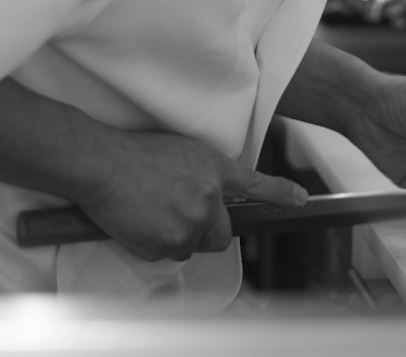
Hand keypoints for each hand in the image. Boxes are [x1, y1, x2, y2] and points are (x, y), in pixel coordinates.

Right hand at [75, 129, 306, 261]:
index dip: (280, 194)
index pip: (254, 185)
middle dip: (206, 231)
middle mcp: (208, 197)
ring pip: (192, 245)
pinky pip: (167, 254)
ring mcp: (190, 223)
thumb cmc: (135, 152)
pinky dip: (155, 244)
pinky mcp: (167, 243)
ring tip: (151, 211)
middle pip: (222, 233)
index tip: (301, 200)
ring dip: (177, 236)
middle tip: (179, 215)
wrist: (104, 165)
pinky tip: (139, 222)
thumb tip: (211, 196)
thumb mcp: (181, 151)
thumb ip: (204, 174)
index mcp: (213, 168)